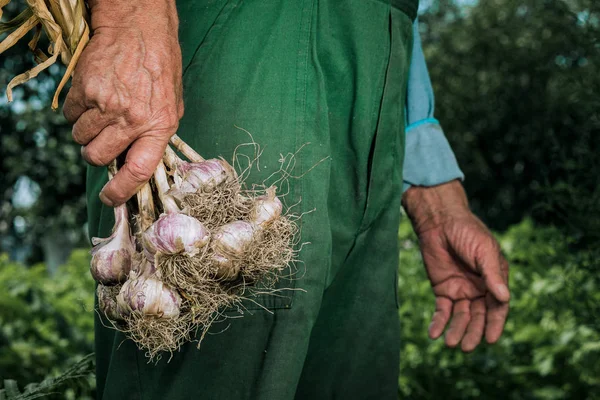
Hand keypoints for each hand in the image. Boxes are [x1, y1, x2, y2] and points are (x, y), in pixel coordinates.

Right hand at [63, 0, 182, 206]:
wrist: (139, 30)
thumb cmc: (160, 70)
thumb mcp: (171, 107)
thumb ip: (156, 136)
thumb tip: (136, 164)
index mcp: (159, 126)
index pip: (139, 171)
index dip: (121, 191)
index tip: (110, 199)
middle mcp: (132, 119)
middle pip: (98, 158)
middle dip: (97, 155)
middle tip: (104, 141)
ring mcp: (106, 104)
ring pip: (81, 139)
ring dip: (87, 132)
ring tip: (103, 112)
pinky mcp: (85, 89)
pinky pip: (69, 116)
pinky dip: (77, 112)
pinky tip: (94, 97)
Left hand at [402, 180, 509, 351]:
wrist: (440, 221)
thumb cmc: (467, 231)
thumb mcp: (483, 250)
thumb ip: (492, 274)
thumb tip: (505, 298)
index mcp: (495, 280)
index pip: (497, 307)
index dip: (494, 324)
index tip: (490, 339)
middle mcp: (479, 289)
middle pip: (478, 316)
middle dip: (473, 332)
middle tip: (467, 347)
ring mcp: (461, 290)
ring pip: (461, 317)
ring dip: (456, 330)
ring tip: (450, 344)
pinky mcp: (442, 289)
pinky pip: (442, 310)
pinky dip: (439, 322)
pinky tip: (434, 334)